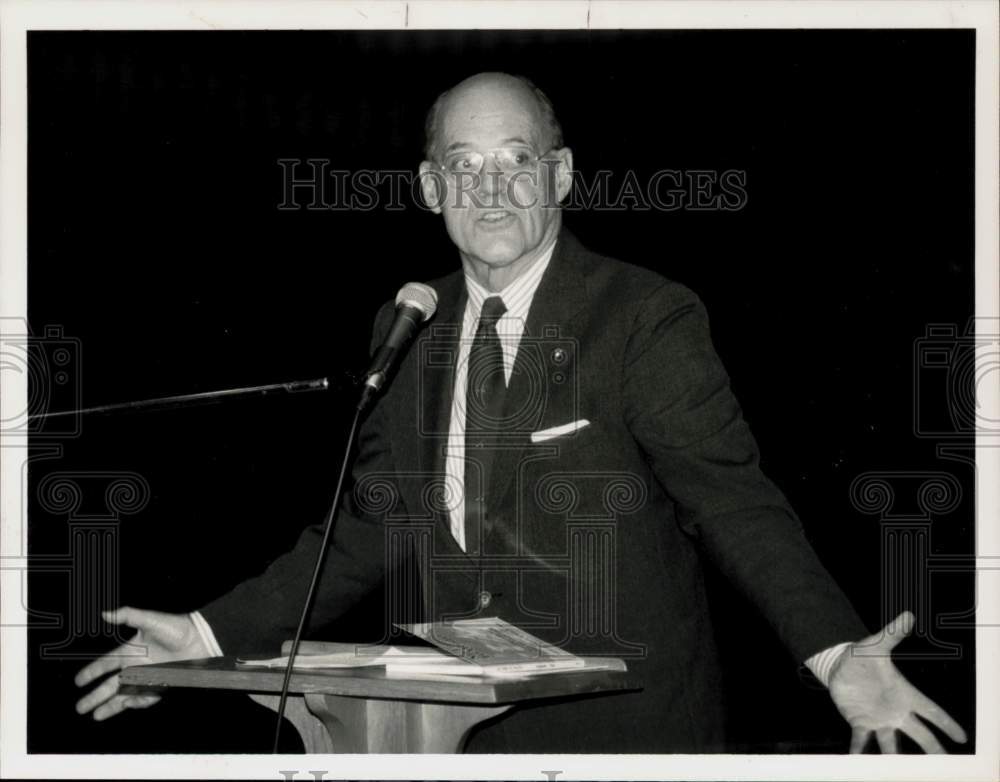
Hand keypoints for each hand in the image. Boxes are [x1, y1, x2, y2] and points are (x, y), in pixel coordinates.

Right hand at [74, 606, 208, 720]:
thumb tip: (105, 613)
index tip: (78, 681)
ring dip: (110, 705)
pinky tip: (127, 703)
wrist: (201, 640)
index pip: (107, 663)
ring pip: (125, 694)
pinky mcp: (162, 685)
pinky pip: (145, 697)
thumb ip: (127, 616)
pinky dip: (136, 701)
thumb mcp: (150, 620)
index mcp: (132, 649)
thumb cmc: (177, 627)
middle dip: (96, 696)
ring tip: (96, 715)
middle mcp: (138, 665)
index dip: (92, 672)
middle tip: (80, 707)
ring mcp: (149, 676)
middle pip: (111, 684)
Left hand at [828, 611, 967, 752]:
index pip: (931, 711)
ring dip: (895, 757)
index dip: (946, 723)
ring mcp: (879, 719)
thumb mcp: (876, 645)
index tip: (962, 738)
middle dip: (932, 748)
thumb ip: (892, 634)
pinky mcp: (859, 723)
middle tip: (946, 765)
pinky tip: (858, 762)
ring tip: (900, 771)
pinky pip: (861, 740)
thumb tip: (907, 615)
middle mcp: (896, 711)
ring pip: (892, 744)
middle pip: (919, 734)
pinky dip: (859, 751)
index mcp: (904, 694)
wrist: (840, 665)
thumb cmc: (863, 656)